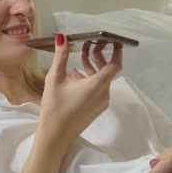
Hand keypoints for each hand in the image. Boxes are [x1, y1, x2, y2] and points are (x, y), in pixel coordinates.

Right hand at [37, 33, 122, 147]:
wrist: (55, 136)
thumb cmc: (54, 107)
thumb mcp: (54, 78)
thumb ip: (60, 56)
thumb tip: (61, 36)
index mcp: (97, 85)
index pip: (116, 65)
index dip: (117, 52)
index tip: (114, 41)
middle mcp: (104, 93)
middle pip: (108, 71)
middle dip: (99, 57)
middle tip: (89, 46)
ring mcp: (102, 103)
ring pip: (102, 80)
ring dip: (93, 68)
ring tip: (80, 58)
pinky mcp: (97, 109)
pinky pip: (98, 90)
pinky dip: (91, 80)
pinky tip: (76, 76)